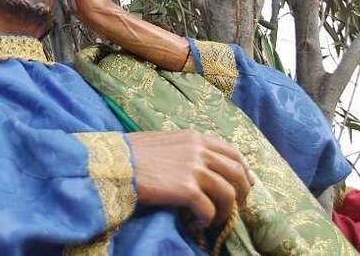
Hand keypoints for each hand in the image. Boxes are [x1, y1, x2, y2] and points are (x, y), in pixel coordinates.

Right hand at [127, 130, 253, 227]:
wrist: (115, 164)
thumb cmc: (133, 154)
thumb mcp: (165, 142)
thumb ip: (187, 150)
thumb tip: (202, 166)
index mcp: (195, 138)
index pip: (232, 152)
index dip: (242, 170)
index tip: (243, 184)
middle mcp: (199, 150)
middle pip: (237, 173)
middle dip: (241, 193)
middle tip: (235, 208)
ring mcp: (195, 169)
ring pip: (228, 193)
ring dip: (224, 211)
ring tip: (213, 219)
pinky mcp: (186, 189)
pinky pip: (208, 209)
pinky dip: (206, 220)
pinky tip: (196, 223)